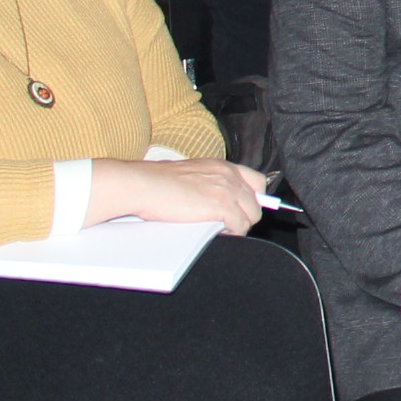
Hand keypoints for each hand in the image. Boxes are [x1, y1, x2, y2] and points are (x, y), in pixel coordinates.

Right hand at [89, 157, 267, 233]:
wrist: (143, 184)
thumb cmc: (156, 181)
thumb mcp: (190, 174)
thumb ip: (206, 182)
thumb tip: (210, 198)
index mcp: (221, 166)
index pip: (256, 181)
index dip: (254, 198)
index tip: (246, 209)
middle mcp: (229, 175)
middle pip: (257, 201)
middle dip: (246, 215)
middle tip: (231, 225)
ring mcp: (227, 190)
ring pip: (253, 215)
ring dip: (241, 226)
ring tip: (225, 231)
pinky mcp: (221, 206)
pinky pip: (241, 225)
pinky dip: (234, 233)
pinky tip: (221, 235)